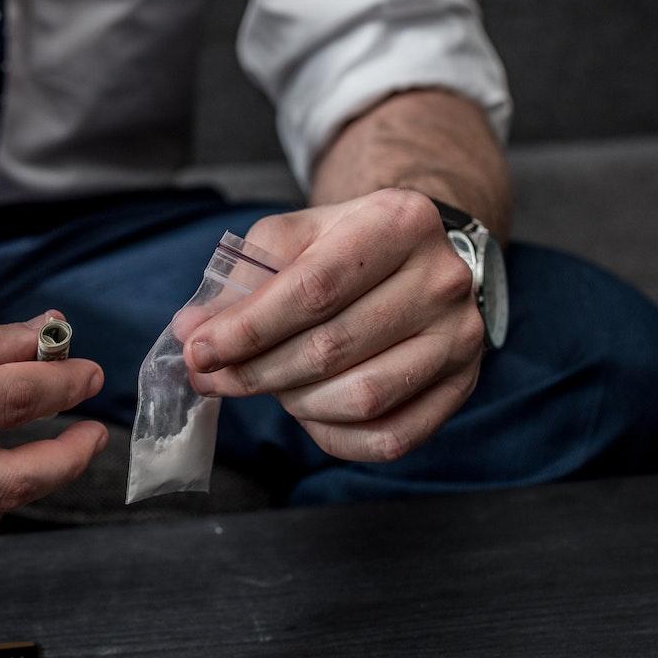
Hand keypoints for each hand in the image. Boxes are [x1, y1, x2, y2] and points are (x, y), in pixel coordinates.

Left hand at [183, 188, 484, 462]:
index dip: (247, 329)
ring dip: (294, 403)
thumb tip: (192, 329)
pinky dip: (334, 435)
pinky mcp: (465, 386)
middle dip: (256, 372)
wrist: (423, 254)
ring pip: (362, 398)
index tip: (197, 350)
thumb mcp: (298, 235)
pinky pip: (390, 436)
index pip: (312, 290)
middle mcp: (442, 279)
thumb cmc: (348, 245)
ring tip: (265, 384)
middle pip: (332, 347)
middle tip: (211, 377)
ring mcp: (460, 337)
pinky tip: (305, 412)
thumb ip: (243, 277)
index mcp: (400, 221)